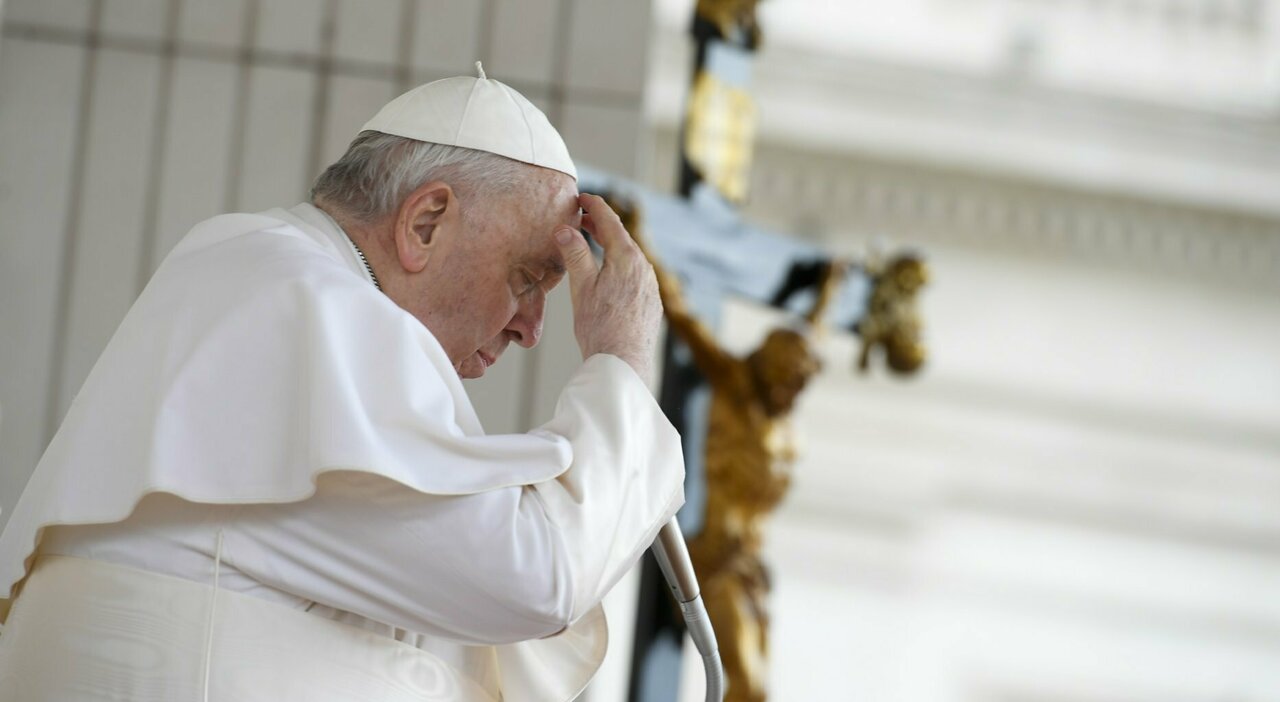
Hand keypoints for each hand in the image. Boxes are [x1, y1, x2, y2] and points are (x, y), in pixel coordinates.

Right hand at [553, 194, 661, 383]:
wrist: (623, 363)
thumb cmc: (599, 327)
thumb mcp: (581, 287)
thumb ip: (575, 255)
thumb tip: (565, 230)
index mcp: (627, 258)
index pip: (610, 221)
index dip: (595, 206)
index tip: (583, 198)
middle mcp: (644, 268)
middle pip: (621, 237)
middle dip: (601, 225)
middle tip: (583, 219)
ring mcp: (650, 286)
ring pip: (630, 257)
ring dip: (611, 247)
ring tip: (594, 245)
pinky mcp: (651, 303)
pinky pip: (636, 276)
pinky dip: (620, 267)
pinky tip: (609, 277)